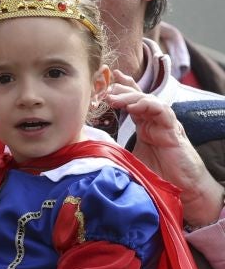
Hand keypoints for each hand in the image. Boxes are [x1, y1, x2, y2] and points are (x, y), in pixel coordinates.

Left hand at [106, 81, 223, 225]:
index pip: (132, 102)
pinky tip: (134, 107)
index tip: (107, 79)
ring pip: (149, 101)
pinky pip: (162, 111)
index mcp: (144, 126)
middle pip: (139, 97)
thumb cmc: (157, 175)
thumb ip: (115, 151)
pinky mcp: (173, 130)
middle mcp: (154, 121)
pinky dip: (148, 106)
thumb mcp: (129, 160)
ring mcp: (164, 124)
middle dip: (123, 89)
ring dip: (131, 97)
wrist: (181, 189)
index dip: (122, 88)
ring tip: (114, 98)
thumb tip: (88, 151)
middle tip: (106, 88)